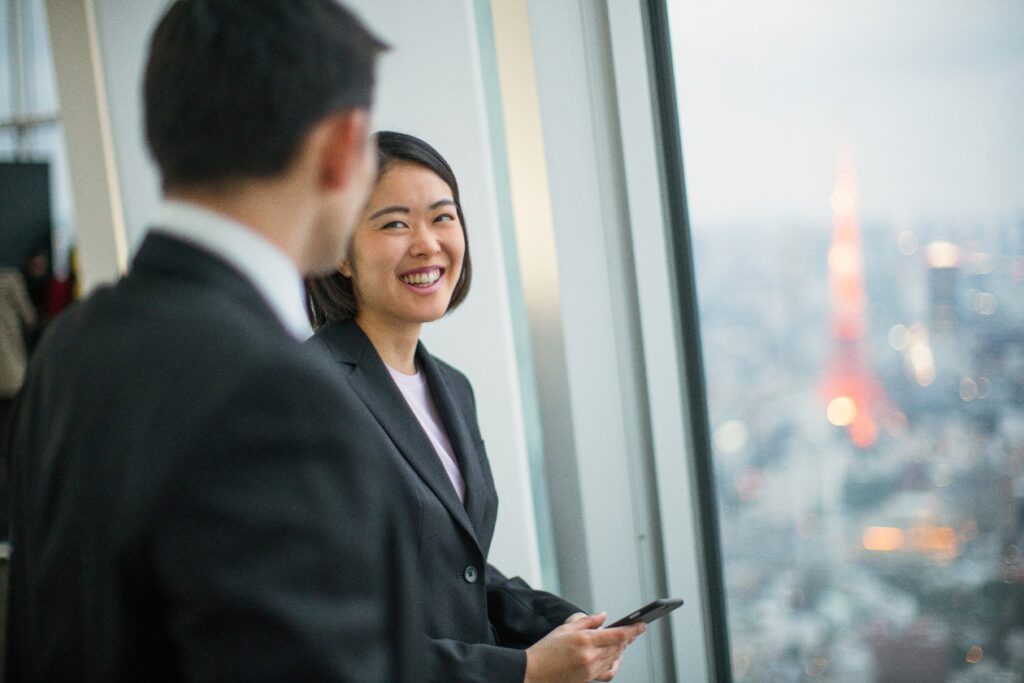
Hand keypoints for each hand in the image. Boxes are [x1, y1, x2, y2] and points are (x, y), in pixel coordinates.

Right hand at [524, 612, 644, 682]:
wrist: (533, 672)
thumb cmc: (546, 649)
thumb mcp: (565, 628)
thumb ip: (587, 620)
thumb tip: (604, 616)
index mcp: (584, 640)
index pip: (617, 634)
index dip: (633, 629)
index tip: (642, 625)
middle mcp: (590, 656)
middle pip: (618, 646)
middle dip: (628, 638)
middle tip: (633, 630)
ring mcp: (590, 670)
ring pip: (615, 658)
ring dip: (622, 649)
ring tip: (624, 641)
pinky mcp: (588, 679)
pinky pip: (609, 672)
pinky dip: (615, 664)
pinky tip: (615, 658)